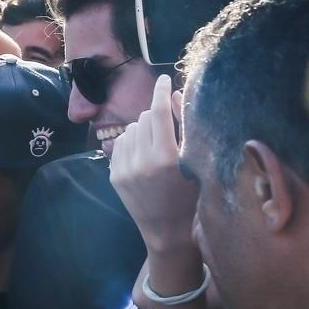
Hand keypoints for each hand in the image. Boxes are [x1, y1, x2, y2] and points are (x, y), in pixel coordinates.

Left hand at [109, 75, 197, 254]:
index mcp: (166, 159)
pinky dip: (131, 143)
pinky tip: (143, 156)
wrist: (166, 230)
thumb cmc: (189, 195)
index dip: (160, 92)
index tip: (162, 78)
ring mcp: (124, 169)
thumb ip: (183, 128)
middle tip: (166, 129)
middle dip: (155, 117)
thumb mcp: (194, 162)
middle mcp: (141, 162)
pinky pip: (119, 144)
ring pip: (129, 129)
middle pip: (144, 118)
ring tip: (155, 147)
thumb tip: (172, 94)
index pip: (158, 114)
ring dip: (142, 130)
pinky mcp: (114, 175)